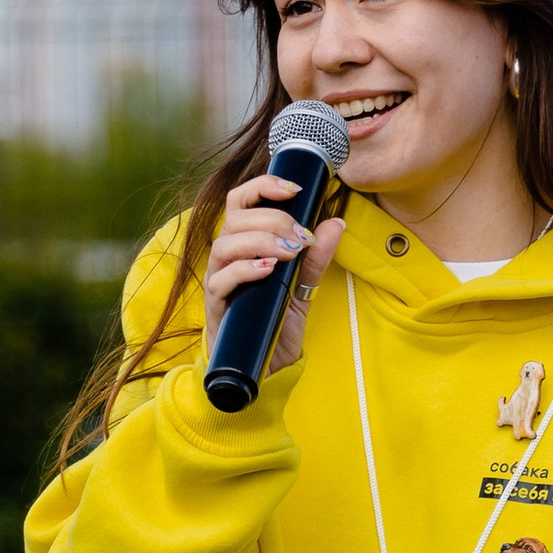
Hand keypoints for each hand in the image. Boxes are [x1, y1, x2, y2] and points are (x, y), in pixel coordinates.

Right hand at [202, 173, 346, 373]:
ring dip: (262, 240)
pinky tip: (268, 270)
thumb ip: (315, 257)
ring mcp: (218, 278)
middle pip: (236, 217)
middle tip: (301, 236)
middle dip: (273, 218)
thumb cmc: (275, 321)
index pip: (242, 200)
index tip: (294, 189)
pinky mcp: (216, 304)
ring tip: (290, 252)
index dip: (263, 186)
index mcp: (244, 243)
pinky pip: (222, 278)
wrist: (265, 365)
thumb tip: (335, 223)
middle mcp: (227, 255)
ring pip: (226, 243)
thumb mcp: (302, 287)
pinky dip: (246, 269)